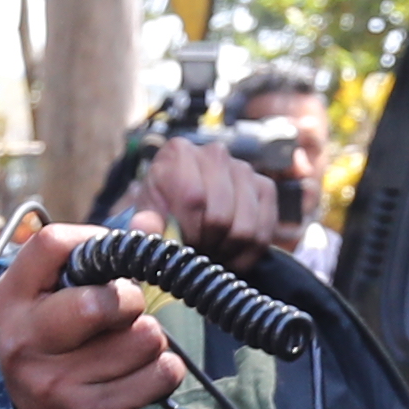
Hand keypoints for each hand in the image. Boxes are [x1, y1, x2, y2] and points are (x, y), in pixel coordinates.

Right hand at [0, 211, 177, 408]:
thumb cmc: (55, 353)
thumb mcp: (52, 305)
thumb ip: (96, 261)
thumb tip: (150, 220)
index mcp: (9, 302)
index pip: (52, 244)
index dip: (96, 241)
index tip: (110, 258)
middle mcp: (24, 341)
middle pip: (103, 300)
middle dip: (130, 302)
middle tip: (122, 315)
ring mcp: (56, 382)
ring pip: (144, 337)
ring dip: (148, 341)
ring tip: (124, 353)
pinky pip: (161, 372)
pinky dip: (162, 372)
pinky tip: (136, 379)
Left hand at [121, 135, 288, 266]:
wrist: (186, 209)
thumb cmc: (165, 211)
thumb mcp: (148, 218)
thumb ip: (144, 225)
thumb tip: (144, 225)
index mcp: (178, 152)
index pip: (193, 197)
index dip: (188, 231)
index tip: (182, 244)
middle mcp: (215, 153)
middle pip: (220, 217)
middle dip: (207, 244)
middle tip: (196, 251)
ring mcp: (244, 169)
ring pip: (244, 230)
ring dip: (226, 252)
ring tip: (211, 253)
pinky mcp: (265, 187)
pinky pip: (263, 234)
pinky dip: (246, 255)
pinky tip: (229, 254)